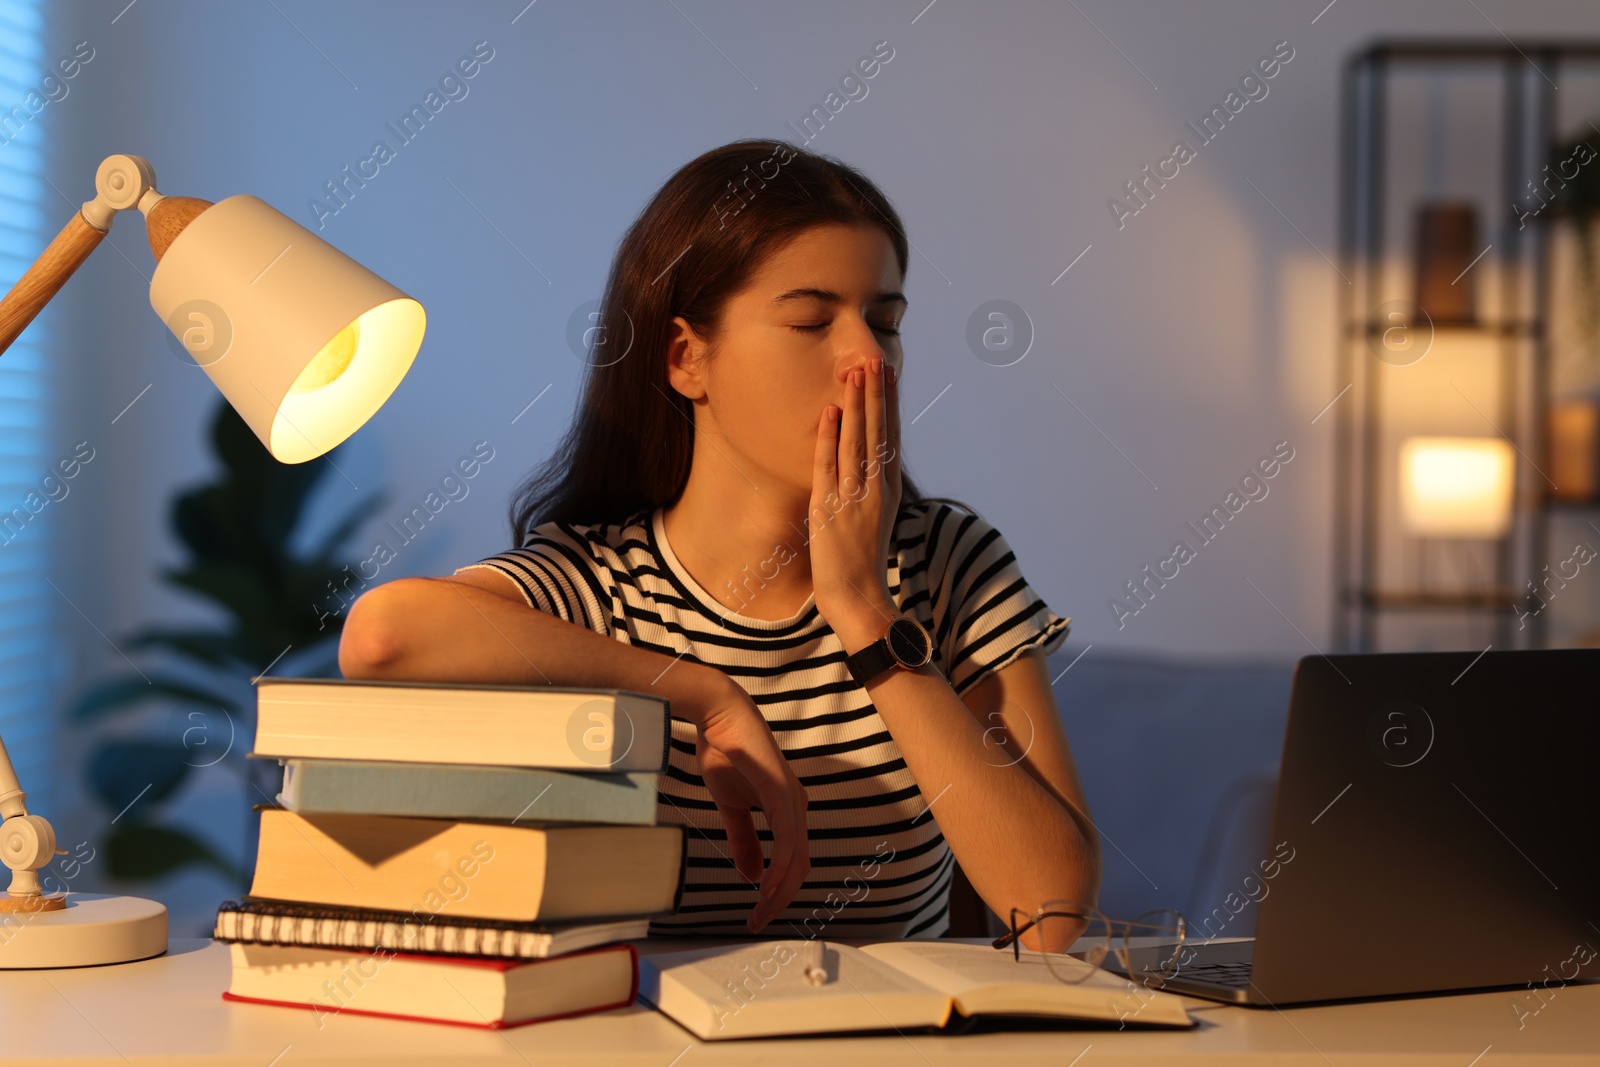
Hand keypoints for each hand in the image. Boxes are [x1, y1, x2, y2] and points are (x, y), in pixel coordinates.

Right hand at [685, 669, 810, 932]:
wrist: (718, 716)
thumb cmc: (726, 753)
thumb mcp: (732, 806)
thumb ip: (744, 840)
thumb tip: (752, 876)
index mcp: (788, 810)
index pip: (792, 862)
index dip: (778, 892)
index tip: (757, 913)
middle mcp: (797, 806)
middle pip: (800, 867)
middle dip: (780, 900)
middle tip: (757, 922)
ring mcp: (792, 799)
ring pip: (797, 859)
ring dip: (779, 891)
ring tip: (760, 912)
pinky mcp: (782, 793)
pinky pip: (787, 840)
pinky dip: (779, 868)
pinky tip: (766, 886)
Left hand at [809, 356, 901, 641]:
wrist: (857, 595)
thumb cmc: (861, 561)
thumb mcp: (873, 518)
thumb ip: (871, 489)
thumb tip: (866, 463)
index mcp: (888, 489)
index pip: (890, 436)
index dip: (889, 404)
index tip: (889, 375)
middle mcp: (876, 488)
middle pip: (877, 432)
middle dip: (876, 395)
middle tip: (875, 360)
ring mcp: (854, 497)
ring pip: (856, 441)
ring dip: (856, 405)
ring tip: (855, 373)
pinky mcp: (830, 508)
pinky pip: (829, 465)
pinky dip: (829, 437)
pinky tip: (830, 412)